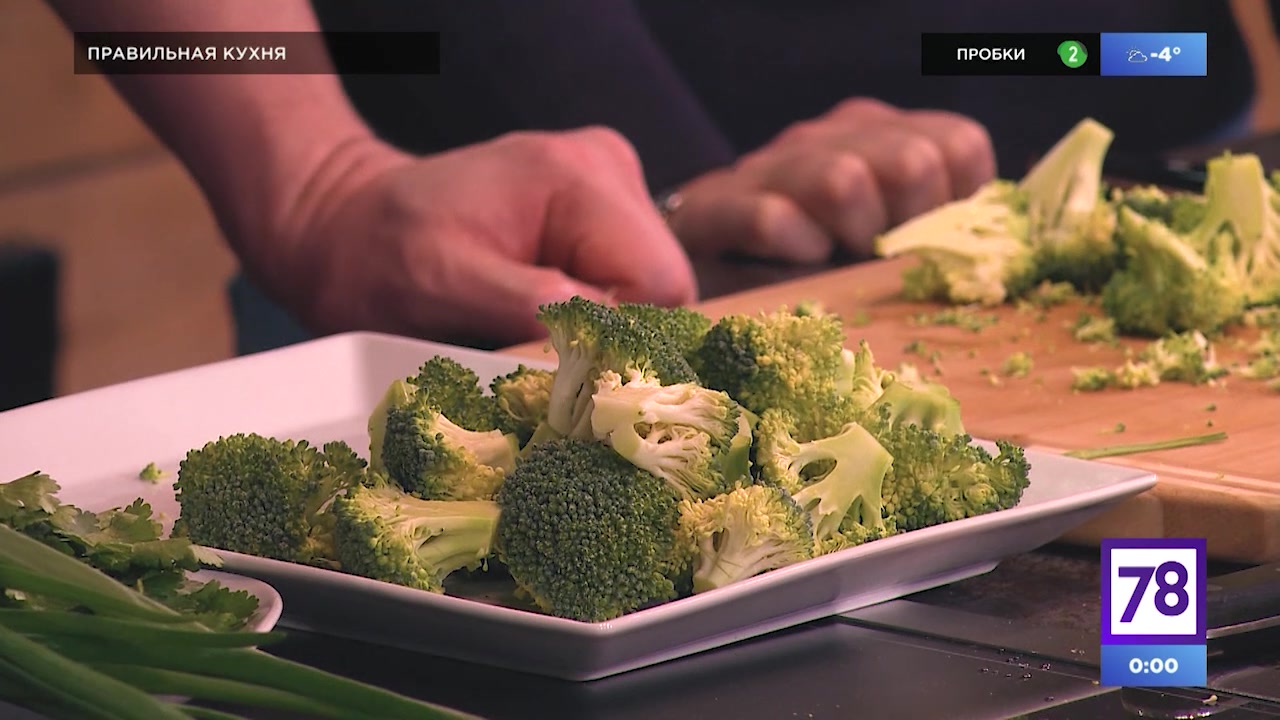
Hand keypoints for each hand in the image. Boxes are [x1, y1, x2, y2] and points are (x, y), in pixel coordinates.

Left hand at [265, 128, 697, 346]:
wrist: (346, 226)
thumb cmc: (379, 257)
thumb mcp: (443, 285)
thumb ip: (532, 307)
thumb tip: (612, 342)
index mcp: (576, 176)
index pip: (660, 282)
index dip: (624, 339)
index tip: (569, 371)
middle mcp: (607, 168)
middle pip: (665, 286)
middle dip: (614, 335)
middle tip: (546, 359)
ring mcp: (607, 186)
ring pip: (650, 290)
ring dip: (601, 327)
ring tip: (530, 329)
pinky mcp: (598, 212)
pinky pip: (626, 281)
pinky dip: (592, 312)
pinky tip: (541, 313)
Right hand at [668, 99, 996, 262]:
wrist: (698, 272)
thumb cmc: (808, 269)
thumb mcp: (885, 245)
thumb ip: (941, 230)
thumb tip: (1000, 244)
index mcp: (882, 136)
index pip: (961, 147)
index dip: (957, 203)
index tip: (926, 241)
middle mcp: (830, 136)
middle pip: (912, 161)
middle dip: (904, 223)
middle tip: (874, 255)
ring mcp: (772, 166)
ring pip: (842, 179)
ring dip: (847, 235)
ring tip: (831, 259)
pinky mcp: (715, 203)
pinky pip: (771, 218)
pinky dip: (791, 250)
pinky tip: (790, 264)